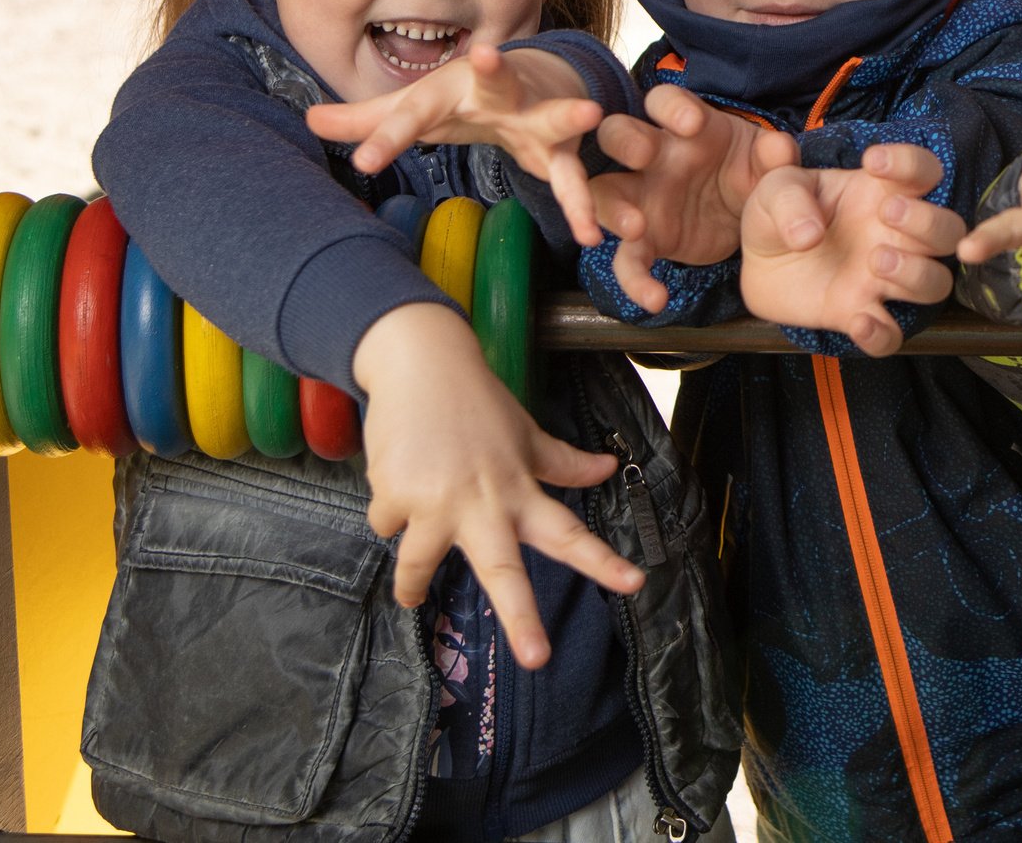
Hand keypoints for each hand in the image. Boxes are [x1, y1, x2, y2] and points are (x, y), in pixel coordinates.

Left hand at [307, 46, 602, 230]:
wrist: (538, 81)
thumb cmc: (463, 98)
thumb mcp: (415, 108)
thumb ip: (368, 121)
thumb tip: (309, 120)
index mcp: (450, 90)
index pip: (410, 113)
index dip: (386, 137)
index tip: (362, 162)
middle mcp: (495, 94)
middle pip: (492, 80)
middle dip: (493, 69)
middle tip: (485, 56)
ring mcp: (534, 117)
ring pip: (552, 116)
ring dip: (570, 114)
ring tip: (590, 113)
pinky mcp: (560, 148)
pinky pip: (572, 176)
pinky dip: (582, 204)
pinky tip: (592, 233)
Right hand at [350, 303, 637, 668]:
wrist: (421, 364)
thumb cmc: (477, 404)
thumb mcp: (526, 433)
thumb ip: (563, 461)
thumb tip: (608, 467)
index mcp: (520, 489)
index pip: (569, 530)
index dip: (602, 560)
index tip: (634, 583)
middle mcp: (485, 502)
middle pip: (505, 569)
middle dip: (520, 617)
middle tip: (536, 658)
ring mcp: (438, 502)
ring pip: (418, 563)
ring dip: (410, 583)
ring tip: (409, 596)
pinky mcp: (395, 495)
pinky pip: (386, 525)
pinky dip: (389, 510)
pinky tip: (395, 478)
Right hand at [584, 87, 780, 308]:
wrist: (752, 216)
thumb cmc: (754, 173)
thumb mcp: (771, 164)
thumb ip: (777, 156)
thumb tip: (778, 147)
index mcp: (688, 126)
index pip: (665, 101)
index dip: (672, 107)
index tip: (692, 123)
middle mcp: (655, 155)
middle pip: (618, 134)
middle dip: (624, 139)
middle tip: (643, 155)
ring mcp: (643, 196)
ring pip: (605, 192)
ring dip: (611, 207)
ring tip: (636, 227)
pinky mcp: (647, 239)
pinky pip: (627, 259)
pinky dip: (635, 280)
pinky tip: (655, 300)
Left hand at [739, 144, 966, 356]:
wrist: (755, 261)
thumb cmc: (778, 214)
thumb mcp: (775, 189)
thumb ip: (790, 199)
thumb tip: (809, 234)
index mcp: (880, 192)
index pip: (923, 171)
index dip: (911, 163)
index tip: (873, 162)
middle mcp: (894, 235)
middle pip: (949, 230)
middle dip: (928, 222)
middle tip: (887, 213)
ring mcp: (882, 278)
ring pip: (937, 283)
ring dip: (916, 273)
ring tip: (876, 260)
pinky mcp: (860, 313)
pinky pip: (892, 335)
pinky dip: (883, 334)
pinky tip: (858, 321)